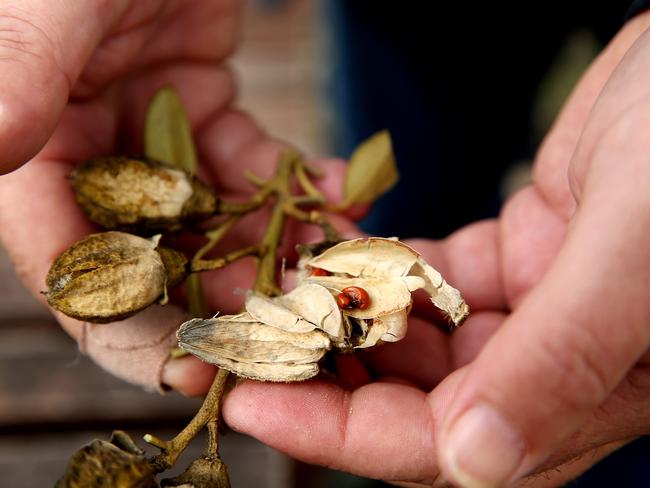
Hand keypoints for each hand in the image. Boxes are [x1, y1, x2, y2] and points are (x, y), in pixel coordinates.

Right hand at [0, 0, 355, 392]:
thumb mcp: (50, 4)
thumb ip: (21, 71)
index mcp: (35, 158)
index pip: (73, 272)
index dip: (130, 333)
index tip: (198, 369)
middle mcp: (93, 162)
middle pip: (158, 262)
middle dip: (225, 300)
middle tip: (292, 325)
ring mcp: (156, 144)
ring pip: (219, 220)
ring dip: (276, 248)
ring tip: (331, 266)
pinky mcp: (208, 118)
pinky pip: (254, 168)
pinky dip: (295, 187)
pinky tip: (337, 195)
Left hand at [221, 11, 649, 486]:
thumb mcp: (635, 248)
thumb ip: (561, 357)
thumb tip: (474, 459)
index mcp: (594, 389)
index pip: (444, 444)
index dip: (341, 435)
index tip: (254, 406)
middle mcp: (556, 361)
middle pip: (418, 400)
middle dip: (326, 379)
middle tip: (247, 347)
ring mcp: (533, 306)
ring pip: (418, 339)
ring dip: (346, 320)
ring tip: (276, 298)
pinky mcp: (516, 253)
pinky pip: (430, 277)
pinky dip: (380, 268)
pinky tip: (334, 255)